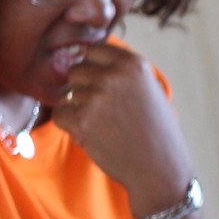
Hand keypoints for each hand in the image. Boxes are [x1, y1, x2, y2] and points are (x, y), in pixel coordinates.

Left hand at [49, 41, 188, 214]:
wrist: (160, 169)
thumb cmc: (154, 130)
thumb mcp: (148, 89)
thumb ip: (120, 71)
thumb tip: (82, 54)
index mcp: (133, 63)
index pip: (93, 50)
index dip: (93, 67)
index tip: (102, 84)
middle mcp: (114, 75)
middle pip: (76, 70)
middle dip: (83, 88)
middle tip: (104, 110)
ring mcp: (96, 96)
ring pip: (67, 94)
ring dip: (79, 109)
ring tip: (104, 125)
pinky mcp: (81, 119)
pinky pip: (59, 114)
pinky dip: (70, 125)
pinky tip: (92, 135)